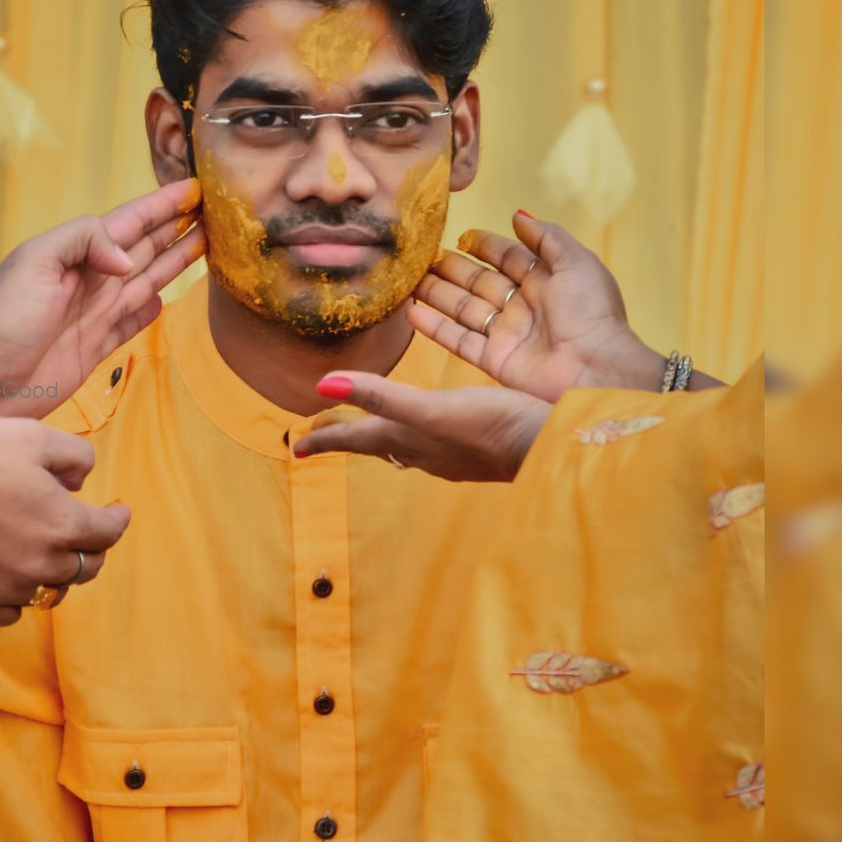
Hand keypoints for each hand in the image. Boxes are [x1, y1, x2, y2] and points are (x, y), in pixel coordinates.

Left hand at [0, 180, 203, 419]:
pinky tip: (167, 299)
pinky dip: (153, 310)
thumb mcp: (37, 261)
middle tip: (212, 211)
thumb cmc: (1, 317)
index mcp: (79, 252)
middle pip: (146, 247)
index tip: (193, 188)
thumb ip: (85, 242)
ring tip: (204, 243)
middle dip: (177, 227)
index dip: (162, 205)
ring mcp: (97, 313)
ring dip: (175, 261)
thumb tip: (129, 260)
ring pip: (148, 280)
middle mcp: (93, 279)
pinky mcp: (97, 346)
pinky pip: (134, 322)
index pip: (131, 221)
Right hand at [0, 417, 130, 625]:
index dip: (119, 519)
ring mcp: (8, 588)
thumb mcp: (29, 437)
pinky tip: (13, 578)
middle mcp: (42, 563)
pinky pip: (12, 611)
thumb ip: (73, 456)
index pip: (109, 532)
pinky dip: (19, 596)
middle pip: (88, 567)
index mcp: (63, 523)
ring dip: (60, 574)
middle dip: (94, 548)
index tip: (119, 511)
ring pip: (53, 591)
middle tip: (90, 532)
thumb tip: (84, 478)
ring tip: (52, 555)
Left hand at [291, 372, 550, 481]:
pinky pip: (430, 447)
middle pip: (371, 445)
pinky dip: (414, 438)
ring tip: (367, 436)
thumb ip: (380, 397)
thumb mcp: (430, 407)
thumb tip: (322, 385)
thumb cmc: (490, 425)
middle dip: (344, 440)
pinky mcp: (473, 453)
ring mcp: (448, 457)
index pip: (352, 439)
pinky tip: (431, 435)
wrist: (546, 447)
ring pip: (400, 449)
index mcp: (406, 439)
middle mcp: (422, 453)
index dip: (322, 439)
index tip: (294, 446)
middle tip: (317, 441)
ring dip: (378, 441)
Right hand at [410, 211, 663, 402]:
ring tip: (410, 278)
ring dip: (438, 293)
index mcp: (547, 282)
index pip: (509, 259)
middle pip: (481, 283)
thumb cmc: (591, 314)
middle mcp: (524, 308)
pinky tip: (412, 312)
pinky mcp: (494, 361)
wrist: (595, 370)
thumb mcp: (577, 263)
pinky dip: (435, 328)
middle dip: (453, 268)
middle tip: (424, 255)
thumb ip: (547, 238)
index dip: (486, 246)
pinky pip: (459, 341)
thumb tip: (518, 215)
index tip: (461, 234)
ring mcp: (507, 335)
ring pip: (465, 309)